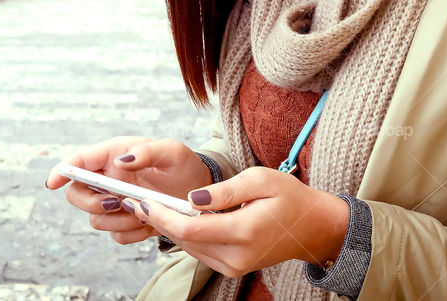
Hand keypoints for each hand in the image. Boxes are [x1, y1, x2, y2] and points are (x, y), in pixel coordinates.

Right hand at [45, 136, 213, 245]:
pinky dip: (131, 234)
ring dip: (118, 221)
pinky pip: (115, 236)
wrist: (198, 191)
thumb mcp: (171, 151)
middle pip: (76, 195)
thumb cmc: (183, 164)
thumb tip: (120, 162)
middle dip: (93, 203)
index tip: (52, 183)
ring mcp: (114, 202)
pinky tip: (150, 223)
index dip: (61, 171)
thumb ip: (147, 152)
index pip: (78, 161)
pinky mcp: (125, 223)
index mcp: (112, 154)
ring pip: (95, 219)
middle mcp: (108, 179)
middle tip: (118, 202)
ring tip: (146, 212)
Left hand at [124, 166, 350, 277]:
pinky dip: (183, 235)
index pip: (189, 228)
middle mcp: (236, 255)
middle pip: (183, 241)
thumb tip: (191, 199)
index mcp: (243, 231)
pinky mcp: (233, 267)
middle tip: (132, 200)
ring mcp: (234, 265)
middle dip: (156, 220)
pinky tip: (171, 217)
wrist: (313, 227)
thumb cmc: (289, 196)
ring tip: (146, 205)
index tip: (141, 199)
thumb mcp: (260, 179)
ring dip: (166, 227)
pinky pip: (200, 251)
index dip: (161, 215)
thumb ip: (224, 190)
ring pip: (188, 248)